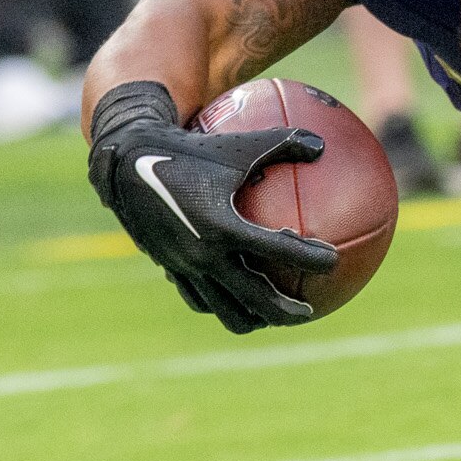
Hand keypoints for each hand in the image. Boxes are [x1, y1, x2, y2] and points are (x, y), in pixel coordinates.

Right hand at [85, 80, 337, 332]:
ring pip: (223, 309)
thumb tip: (323, 145)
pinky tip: (239, 297)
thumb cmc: (191, 149)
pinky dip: (222, 304)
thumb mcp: (239, 144)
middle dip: (284, 312)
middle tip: (308, 312)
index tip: (333, 262)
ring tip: (274, 317)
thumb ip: (284, 143)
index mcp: (222, 226)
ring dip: (252, 317)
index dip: (308, 259)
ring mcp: (183, 267)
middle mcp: (202, 254)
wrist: (127, 163)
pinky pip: (199, 298)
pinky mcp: (169, 269)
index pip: (276, 250)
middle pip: (252, 299)